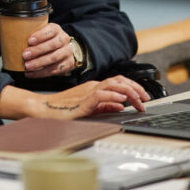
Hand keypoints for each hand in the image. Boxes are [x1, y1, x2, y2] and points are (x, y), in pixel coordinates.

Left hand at [21, 23, 76, 77]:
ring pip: (54, 58)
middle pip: (52, 45)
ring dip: (39, 63)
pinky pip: (54, 70)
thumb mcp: (44, 33)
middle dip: (37, 51)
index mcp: (56, 29)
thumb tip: (11, 38)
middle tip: (25, 55)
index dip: (40, 36)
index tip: (29, 41)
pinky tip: (31, 74)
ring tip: (27, 66)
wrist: (67, 49)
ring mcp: (67, 52)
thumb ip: (33, 35)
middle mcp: (64, 40)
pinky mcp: (68, 64)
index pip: (50, 31)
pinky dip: (41, 73)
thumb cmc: (49, 40)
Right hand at [36, 76, 150, 117]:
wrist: (43, 109)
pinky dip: (113, 96)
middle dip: (136, 88)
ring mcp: (87, 91)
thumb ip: (105, 106)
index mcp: (93, 87)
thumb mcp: (89, 109)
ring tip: (139, 101)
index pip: (118, 81)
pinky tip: (122, 102)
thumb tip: (121, 106)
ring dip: (129, 92)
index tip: (143, 97)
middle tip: (146, 98)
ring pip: (113, 85)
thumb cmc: (62, 109)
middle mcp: (92, 86)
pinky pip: (101, 95)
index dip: (133, 87)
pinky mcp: (83, 100)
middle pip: (119, 80)